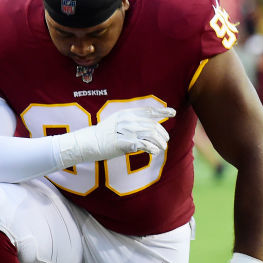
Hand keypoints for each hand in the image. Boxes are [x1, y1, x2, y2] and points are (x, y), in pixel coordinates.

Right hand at [57, 106, 175, 167]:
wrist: (89, 142)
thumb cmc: (105, 134)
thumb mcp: (118, 121)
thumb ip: (133, 121)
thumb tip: (150, 124)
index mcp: (127, 113)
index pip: (148, 111)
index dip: (162, 111)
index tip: (173, 113)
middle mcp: (128, 120)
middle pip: (153, 125)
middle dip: (162, 133)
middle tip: (165, 140)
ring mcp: (126, 131)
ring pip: (151, 134)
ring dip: (160, 142)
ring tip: (162, 147)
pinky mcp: (125, 143)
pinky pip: (144, 145)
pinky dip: (152, 148)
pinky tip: (155, 151)